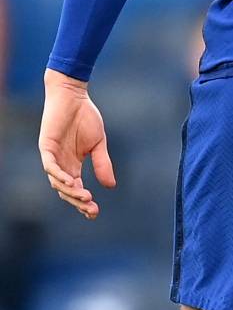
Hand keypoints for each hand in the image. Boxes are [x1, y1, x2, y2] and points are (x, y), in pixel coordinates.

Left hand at [39, 69, 116, 219]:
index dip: (84, 202)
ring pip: (56, 182)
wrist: (74, 96)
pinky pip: (50, 166)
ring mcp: (52, 157)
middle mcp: (61, 165)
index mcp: (73, 165)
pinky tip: (70, 181)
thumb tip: (110, 186)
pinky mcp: (46, 147)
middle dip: (78, 202)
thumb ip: (102, 164)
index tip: (95, 213)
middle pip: (66, 190)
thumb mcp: (99, 144)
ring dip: (70, 191)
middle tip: (91, 209)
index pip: (76, 189)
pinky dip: (58, 175)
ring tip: (85, 196)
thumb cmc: (86, 117)